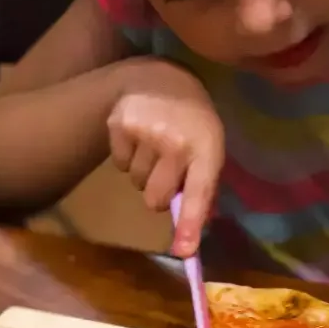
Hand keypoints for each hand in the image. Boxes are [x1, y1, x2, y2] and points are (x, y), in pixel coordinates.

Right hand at [107, 63, 223, 256]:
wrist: (163, 76)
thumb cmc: (193, 121)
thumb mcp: (209, 147)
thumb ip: (203, 187)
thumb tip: (191, 235)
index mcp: (206, 150)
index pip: (198, 194)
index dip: (190, 224)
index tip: (183, 251)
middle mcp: (176, 142)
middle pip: (155, 199)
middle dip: (158, 193)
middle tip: (166, 169)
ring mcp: (145, 133)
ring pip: (136, 182)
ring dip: (143, 171)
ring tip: (154, 144)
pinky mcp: (119, 125)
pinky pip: (119, 164)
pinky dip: (126, 155)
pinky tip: (138, 136)